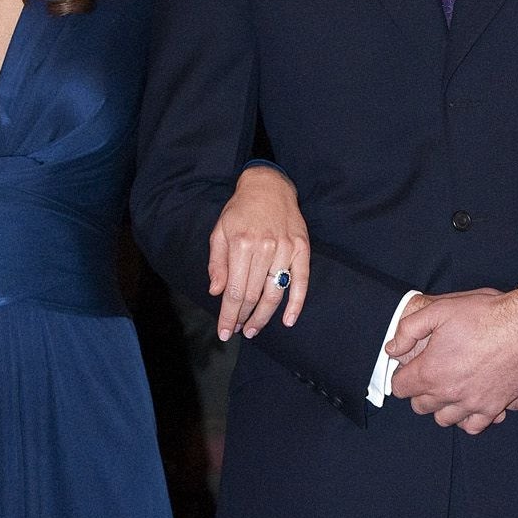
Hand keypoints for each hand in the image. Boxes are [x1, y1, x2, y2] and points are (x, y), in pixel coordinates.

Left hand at [208, 164, 309, 340]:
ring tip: (254, 329)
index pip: (235, 290)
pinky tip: (288, 320)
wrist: (268, 185)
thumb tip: (216, 291)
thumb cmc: (240, 210)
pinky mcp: (302, 248)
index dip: (229, 314)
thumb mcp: (220, 231)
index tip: (225, 331)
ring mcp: (285, 248)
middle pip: (254, 295)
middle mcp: (264, 247)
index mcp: (241, 243)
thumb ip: (217, 262)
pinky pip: (301, 281)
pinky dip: (296, 303)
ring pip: (275, 293)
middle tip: (238, 331)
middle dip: (244, 318)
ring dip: (264, 316)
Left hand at [386, 287, 517, 433]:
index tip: (409, 367)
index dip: (401, 375)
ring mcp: (472, 403)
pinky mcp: (494, 407)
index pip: (400, 388)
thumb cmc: (482, 314)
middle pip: (420, 406)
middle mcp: (449, 393)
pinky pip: (473, 426)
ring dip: (441, 406)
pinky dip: (467, 419)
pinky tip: (468, 402)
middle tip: (429, 374)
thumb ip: (408, 329)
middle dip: (420, 391)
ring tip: (448, 388)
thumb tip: (392, 348)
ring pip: (444, 419)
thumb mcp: (439, 309)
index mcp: (431, 371)